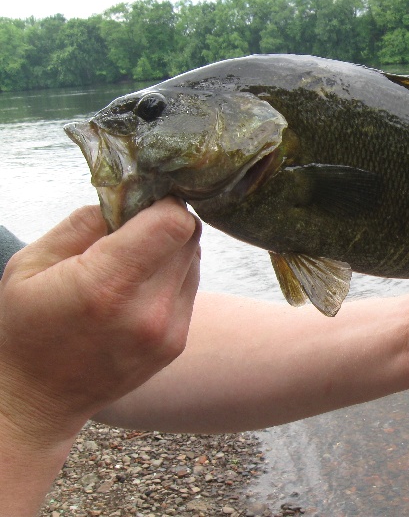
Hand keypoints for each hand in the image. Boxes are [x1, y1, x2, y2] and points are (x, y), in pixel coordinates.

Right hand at [0, 197, 200, 449]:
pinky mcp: (176, 343)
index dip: (163, 203)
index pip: (175, 224)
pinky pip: (189, 288)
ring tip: (130, 263)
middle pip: (189, 238)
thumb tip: (129, 197)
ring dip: (170, 250)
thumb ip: (84, 223)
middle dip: (164, 223)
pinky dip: (171, 277)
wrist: (35, 401)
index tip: (141, 203)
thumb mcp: (32, 264)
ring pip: (194, 261)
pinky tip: (136, 289)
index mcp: (108, 286)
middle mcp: (148, 311)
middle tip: (132, 229)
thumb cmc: (25, 327)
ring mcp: (168, 331)